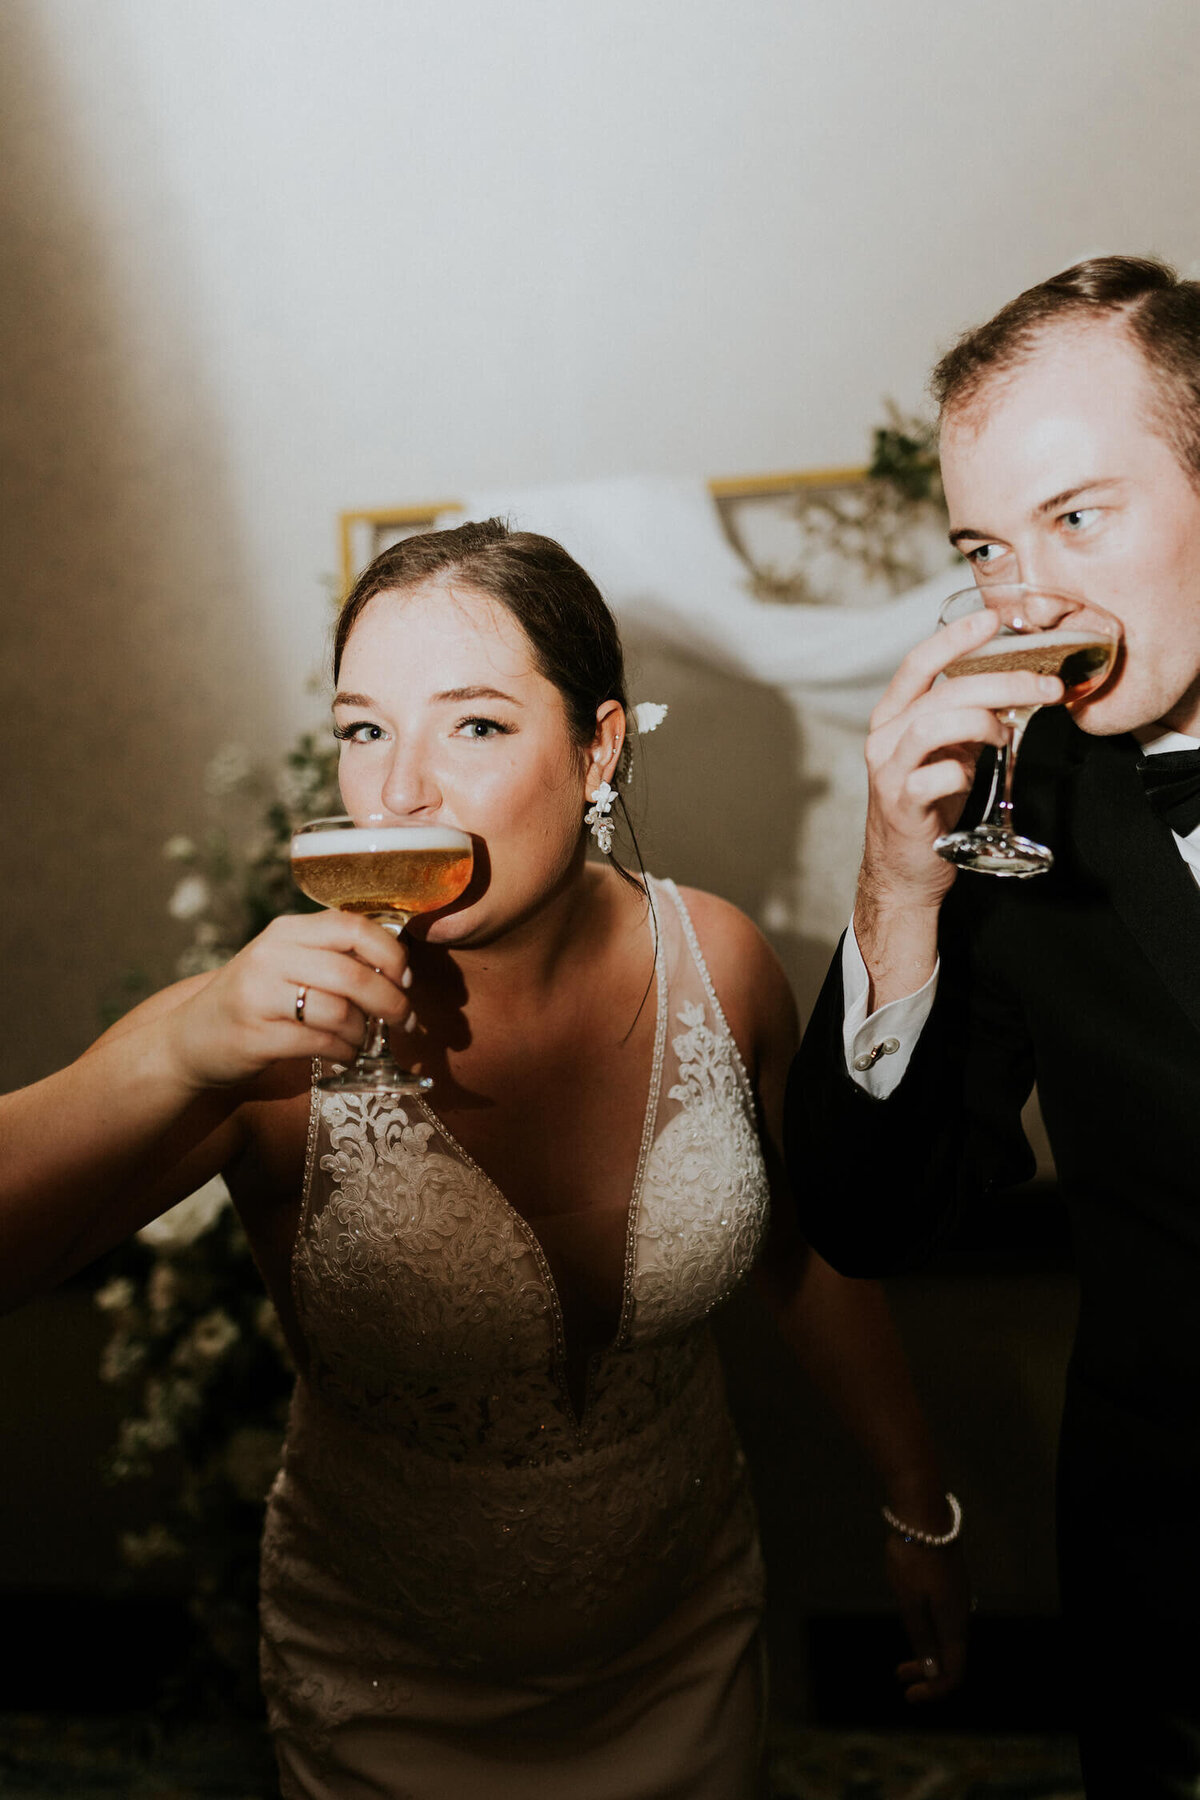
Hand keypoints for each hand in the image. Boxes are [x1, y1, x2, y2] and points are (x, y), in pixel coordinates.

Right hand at [163, 912, 410, 1087]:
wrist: (192, 1037)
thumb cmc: (258, 999)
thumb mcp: (289, 963)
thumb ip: (335, 957)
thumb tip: (400, 970)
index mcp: (287, 931)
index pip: (353, 926)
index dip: (390, 952)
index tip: (405, 978)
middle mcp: (271, 956)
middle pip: (352, 974)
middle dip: (390, 1001)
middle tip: (404, 1019)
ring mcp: (259, 995)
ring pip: (339, 1012)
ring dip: (363, 1033)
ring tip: (362, 1041)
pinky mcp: (256, 1035)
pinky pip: (320, 1043)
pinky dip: (344, 1052)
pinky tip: (343, 1055)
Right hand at [861, 609, 1062, 910]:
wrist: (903, 867)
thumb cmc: (928, 803)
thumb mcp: (946, 750)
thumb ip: (967, 718)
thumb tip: (1016, 685)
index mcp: (893, 716)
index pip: (918, 663)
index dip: (954, 638)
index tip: (992, 619)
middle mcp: (885, 738)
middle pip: (942, 693)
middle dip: (1001, 682)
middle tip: (1045, 684)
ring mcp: (888, 771)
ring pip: (932, 726)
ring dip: (982, 721)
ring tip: (1007, 732)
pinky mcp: (901, 805)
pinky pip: (934, 777)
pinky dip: (962, 772)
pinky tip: (973, 776)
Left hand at [886, 1534, 970, 1703]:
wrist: (924, 1515)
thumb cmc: (913, 1559)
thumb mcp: (910, 1603)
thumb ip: (922, 1638)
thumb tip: (934, 1673)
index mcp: (954, 1623)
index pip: (954, 1673)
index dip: (934, 1690)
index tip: (909, 1694)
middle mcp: (961, 1614)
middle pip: (952, 1658)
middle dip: (927, 1676)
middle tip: (900, 1680)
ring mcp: (957, 1598)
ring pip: (948, 1640)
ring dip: (926, 1656)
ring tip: (900, 1664)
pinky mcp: (950, 1585)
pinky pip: (945, 1623)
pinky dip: (929, 1636)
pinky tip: (912, 1629)